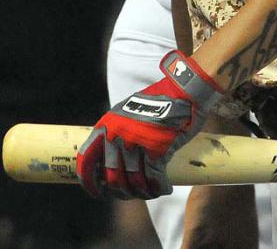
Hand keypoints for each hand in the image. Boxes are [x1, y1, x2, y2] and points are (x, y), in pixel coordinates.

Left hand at [76, 50, 221, 199]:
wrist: (184, 88)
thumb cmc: (160, 99)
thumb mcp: (129, 109)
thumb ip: (117, 131)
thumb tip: (111, 161)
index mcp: (107, 124)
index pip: (87, 160)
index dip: (89, 181)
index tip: (97, 192)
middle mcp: (118, 135)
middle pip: (112, 177)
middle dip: (122, 191)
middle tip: (132, 194)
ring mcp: (137, 142)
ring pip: (133, 181)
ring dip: (142, 192)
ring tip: (150, 192)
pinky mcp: (157, 148)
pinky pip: (153, 178)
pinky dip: (158, 188)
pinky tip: (164, 188)